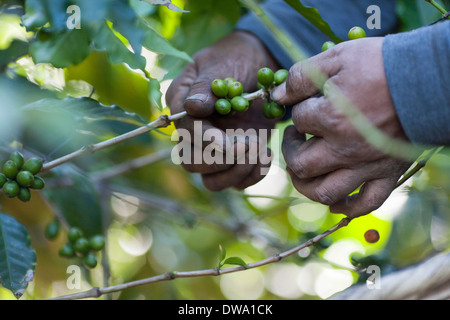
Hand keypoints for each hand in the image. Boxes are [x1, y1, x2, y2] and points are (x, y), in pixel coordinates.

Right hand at [166, 31, 279, 190]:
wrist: (261, 63)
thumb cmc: (237, 57)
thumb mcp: (220, 64)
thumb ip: (205, 86)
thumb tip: (192, 108)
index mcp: (181, 106)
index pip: (187, 133)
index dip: (211, 141)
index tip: (240, 142)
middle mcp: (192, 132)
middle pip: (192, 163)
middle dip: (224, 160)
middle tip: (253, 143)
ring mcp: (212, 148)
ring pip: (211, 180)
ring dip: (237, 172)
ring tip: (262, 151)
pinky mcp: (232, 158)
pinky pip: (235, 181)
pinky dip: (252, 175)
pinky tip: (266, 155)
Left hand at [271, 38, 415, 217]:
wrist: (431, 79)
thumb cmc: (383, 65)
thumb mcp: (338, 58)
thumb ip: (302, 77)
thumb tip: (277, 94)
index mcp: (330, 118)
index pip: (298, 120)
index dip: (296, 111)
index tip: (304, 104)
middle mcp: (344, 149)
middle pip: (300, 165)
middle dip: (289, 151)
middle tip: (294, 137)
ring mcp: (366, 166)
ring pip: (325, 192)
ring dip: (306, 185)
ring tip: (303, 171)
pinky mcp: (387, 174)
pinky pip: (366, 203)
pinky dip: (348, 208)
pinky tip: (336, 203)